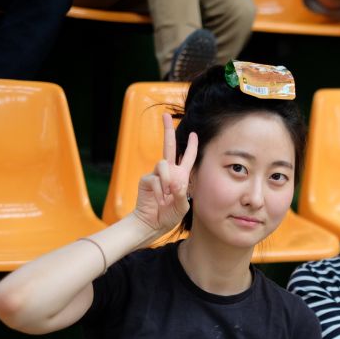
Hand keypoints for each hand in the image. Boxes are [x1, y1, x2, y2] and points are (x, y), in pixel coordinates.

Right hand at [133, 113, 198, 233]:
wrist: (152, 223)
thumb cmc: (169, 215)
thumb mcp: (182, 206)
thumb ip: (181, 194)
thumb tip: (175, 182)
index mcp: (180, 175)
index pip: (186, 157)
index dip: (191, 146)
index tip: (193, 133)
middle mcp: (168, 172)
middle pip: (168, 146)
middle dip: (167, 130)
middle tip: (165, 115)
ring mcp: (156, 174)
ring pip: (163, 164)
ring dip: (167, 179)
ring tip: (167, 195)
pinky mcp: (146, 180)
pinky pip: (155, 179)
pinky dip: (160, 191)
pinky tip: (160, 200)